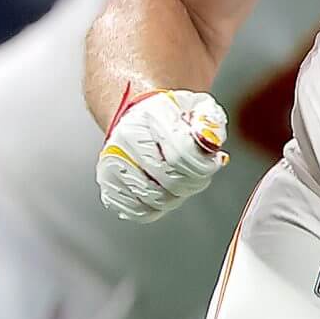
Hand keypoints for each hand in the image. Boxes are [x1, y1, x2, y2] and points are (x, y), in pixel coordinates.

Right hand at [95, 88, 229, 221]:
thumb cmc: (172, 116)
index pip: (182, 155)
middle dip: (193, 181)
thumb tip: (209, 143)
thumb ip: (210, 122)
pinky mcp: (108, 184)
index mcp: (150, 116)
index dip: (205, 165)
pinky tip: (161, 191)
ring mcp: (113, 163)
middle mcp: (125, 139)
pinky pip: (138, 211)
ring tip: (179, 180)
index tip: (212, 162)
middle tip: (197, 173)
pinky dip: (157, 208)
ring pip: (155, 198)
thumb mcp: (199, 107)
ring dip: (177, 196)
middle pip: (170, 179)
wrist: (139, 118)